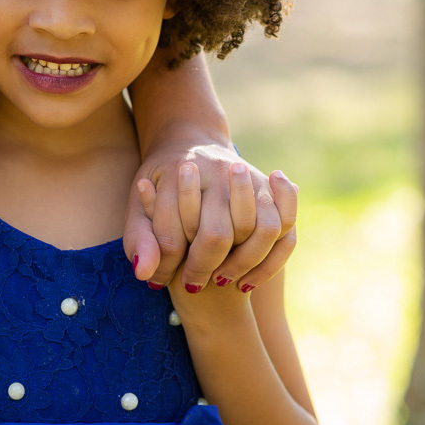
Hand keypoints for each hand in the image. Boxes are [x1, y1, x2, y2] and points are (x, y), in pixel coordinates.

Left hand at [124, 143, 296, 292]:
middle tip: (193, 284)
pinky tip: (248, 280)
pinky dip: (272, 258)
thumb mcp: (140, 206)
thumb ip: (139, 240)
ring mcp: (251, 176)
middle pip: (216, 234)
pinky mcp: (271, 187)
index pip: (173, 234)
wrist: (190, 141)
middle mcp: (219, 171)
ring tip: (222, 280)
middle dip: (203, 266)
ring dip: (242, 265)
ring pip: (261, 230)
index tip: (162, 281)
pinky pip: (286, 225)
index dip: (167, 265)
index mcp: (181, 173)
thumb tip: (144, 274)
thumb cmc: (162, 183)